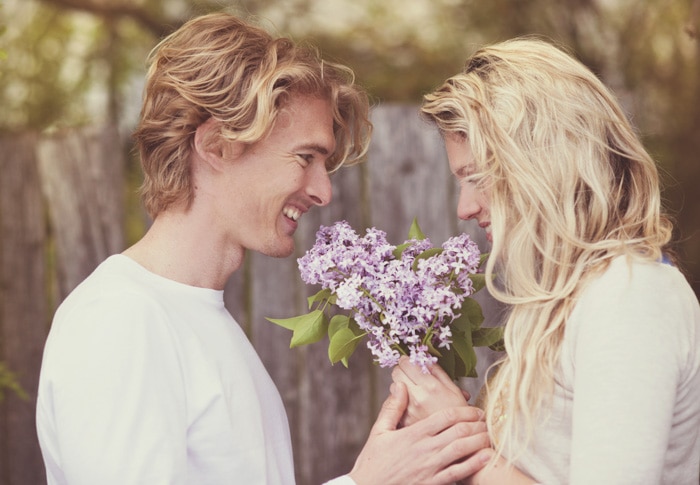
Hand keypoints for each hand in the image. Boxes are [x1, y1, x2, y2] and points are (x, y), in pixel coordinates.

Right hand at [348, 382, 490, 484]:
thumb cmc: (373, 461)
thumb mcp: (379, 431)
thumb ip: (392, 407)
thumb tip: (399, 385)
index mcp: (413, 434)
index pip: (444, 417)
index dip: (463, 411)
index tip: (474, 409)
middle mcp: (424, 449)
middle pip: (458, 431)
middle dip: (476, 424)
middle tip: (486, 419)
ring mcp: (430, 468)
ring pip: (461, 450)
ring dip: (478, 441)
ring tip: (489, 435)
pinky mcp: (432, 483)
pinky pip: (457, 472)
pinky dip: (474, 464)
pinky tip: (485, 457)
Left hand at [392, 355, 471, 425]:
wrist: (457, 442)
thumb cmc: (459, 415)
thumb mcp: (453, 390)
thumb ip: (437, 372)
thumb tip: (424, 358)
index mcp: (430, 386)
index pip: (406, 363)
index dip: (408, 361)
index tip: (412, 363)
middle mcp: (416, 397)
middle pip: (396, 373)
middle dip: (403, 371)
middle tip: (412, 376)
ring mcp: (408, 410)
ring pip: (393, 388)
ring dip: (401, 387)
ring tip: (416, 394)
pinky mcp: (403, 421)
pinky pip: (394, 405)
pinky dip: (401, 403)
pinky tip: (413, 407)